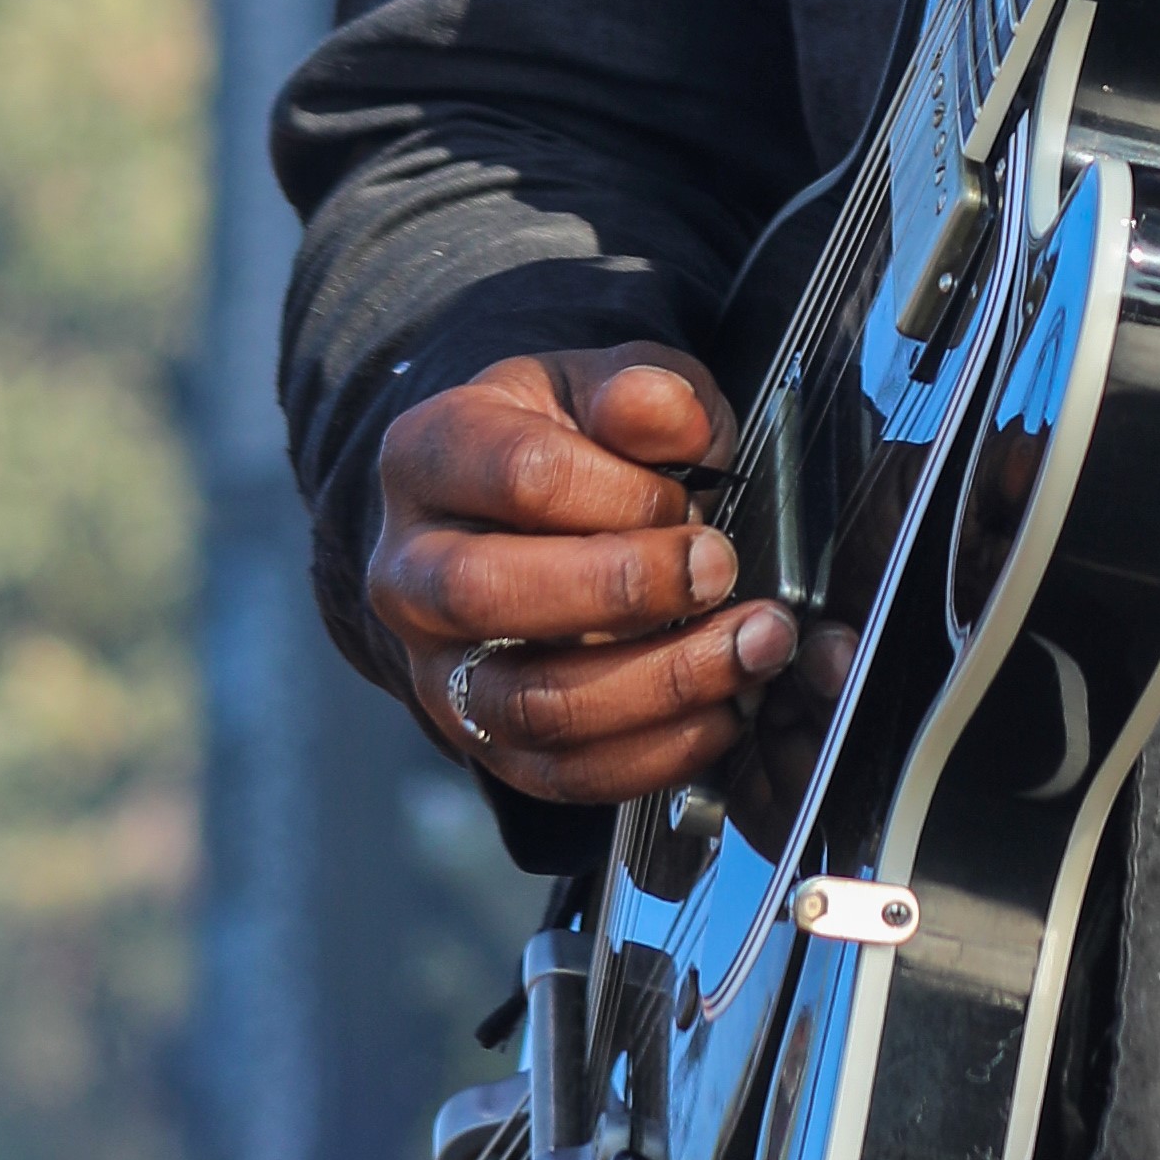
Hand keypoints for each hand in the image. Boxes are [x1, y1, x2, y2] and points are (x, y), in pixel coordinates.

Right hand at [367, 341, 800, 806]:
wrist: (525, 516)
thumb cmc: (578, 442)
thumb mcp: (608, 385)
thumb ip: (642, 392)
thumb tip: (663, 414)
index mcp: (429, 455)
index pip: (518, 476)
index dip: (623, 494)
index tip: (695, 498)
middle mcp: (408, 569)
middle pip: (489, 595)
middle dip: (626, 591)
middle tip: (723, 571)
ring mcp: (437, 666)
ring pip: (527, 702)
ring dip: (657, 685)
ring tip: (751, 647)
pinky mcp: (485, 741)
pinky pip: (560, 774)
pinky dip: (654, 754)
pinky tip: (723, 711)